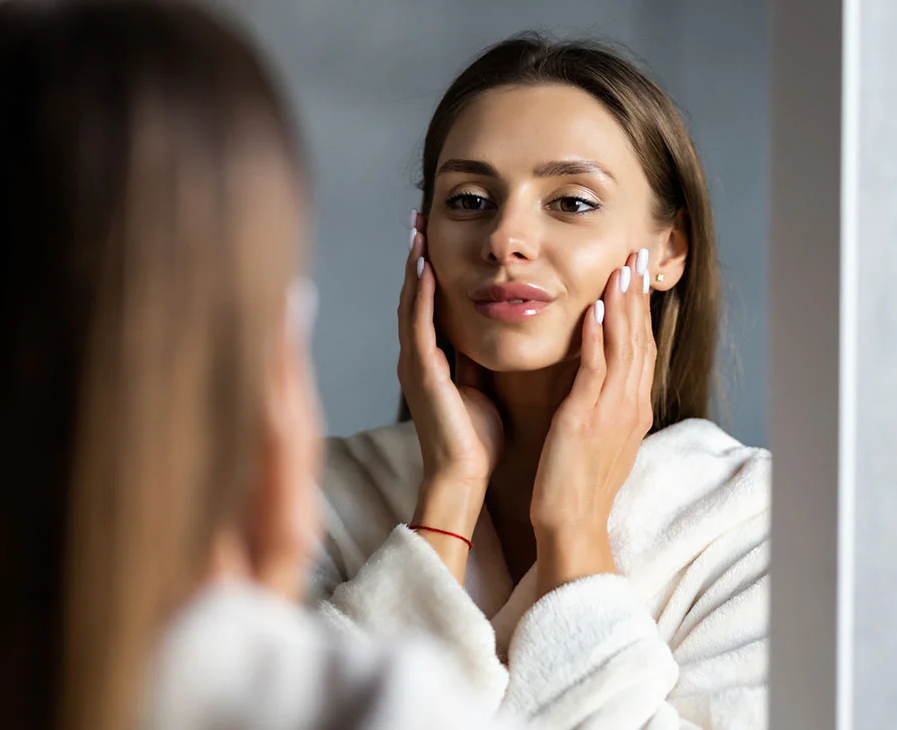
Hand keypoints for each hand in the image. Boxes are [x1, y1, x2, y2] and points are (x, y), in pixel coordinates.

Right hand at [399, 213, 502, 579]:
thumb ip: (477, 360)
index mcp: (431, 361)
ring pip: (411, 304)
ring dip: (414, 266)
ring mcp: (414, 364)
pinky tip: (425, 267)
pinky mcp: (421, 373)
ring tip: (418, 230)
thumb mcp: (480, 388)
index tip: (434, 238)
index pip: (428, 305)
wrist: (464, 478)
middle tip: (419, 220)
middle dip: (415, 257)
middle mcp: (416, 358)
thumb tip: (490, 334)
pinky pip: (419, 325)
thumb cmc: (476, 440)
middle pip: (413, 296)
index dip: (429, 271)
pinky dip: (420, 294)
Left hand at [530, 250, 655, 595]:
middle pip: (640, 338)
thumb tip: (601, 381)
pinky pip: (595, 370)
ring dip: (624, 304)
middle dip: (639, 294)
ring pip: (623, 346)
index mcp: (632, 408)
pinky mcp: (586, 418)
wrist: (573, 524)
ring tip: (623, 267)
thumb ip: (604, 405)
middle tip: (640, 253)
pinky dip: (598, 337)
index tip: (639, 274)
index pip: (641, 347)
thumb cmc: (579, 485)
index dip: (641, 309)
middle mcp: (630, 404)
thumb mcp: (600, 438)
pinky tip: (596, 309)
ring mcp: (612, 411)